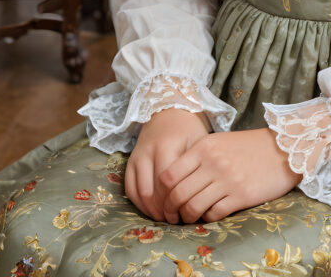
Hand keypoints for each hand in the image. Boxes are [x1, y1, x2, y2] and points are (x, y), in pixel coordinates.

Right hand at [125, 109, 209, 223]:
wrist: (168, 110)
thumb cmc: (188, 129)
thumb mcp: (198, 143)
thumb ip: (196, 168)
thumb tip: (200, 199)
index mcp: (168, 146)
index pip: (168, 183)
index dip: (176, 202)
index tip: (186, 213)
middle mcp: (148, 152)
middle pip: (152, 191)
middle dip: (163, 210)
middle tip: (175, 220)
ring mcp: (137, 157)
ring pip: (139, 193)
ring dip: (151, 210)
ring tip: (165, 217)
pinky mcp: (130, 162)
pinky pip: (130, 189)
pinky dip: (139, 203)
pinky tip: (152, 209)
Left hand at [160, 128, 299, 222]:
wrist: (284, 148)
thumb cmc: (249, 146)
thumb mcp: (220, 142)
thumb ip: (197, 157)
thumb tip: (173, 182)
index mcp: (204, 147)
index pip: (169, 174)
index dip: (162, 192)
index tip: (164, 200)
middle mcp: (213, 162)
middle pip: (178, 194)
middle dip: (171, 210)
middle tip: (172, 215)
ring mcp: (227, 179)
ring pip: (193, 206)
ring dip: (188, 217)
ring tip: (190, 217)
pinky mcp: (241, 195)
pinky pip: (214, 213)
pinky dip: (208, 218)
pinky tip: (210, 213)